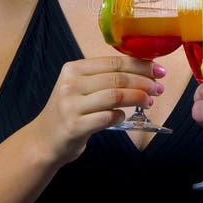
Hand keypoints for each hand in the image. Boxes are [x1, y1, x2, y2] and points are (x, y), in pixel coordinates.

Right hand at [30, 55, 163, 164]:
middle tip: (158, 88)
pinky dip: (121, 116)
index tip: (158, 70)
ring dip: (138, 98)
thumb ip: (104, 78)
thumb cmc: (70, 112)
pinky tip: (124, 116)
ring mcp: (71, 105)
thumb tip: (144, 71)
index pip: (113, 62)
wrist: (44, 140)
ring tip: (149, 101)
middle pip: (117, 78)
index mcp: (73, 69)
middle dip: (143, 82)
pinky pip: (107, 117)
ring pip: (115, 96)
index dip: (140, 65)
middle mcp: (70, 84)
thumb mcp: (80, 88)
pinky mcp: (75, 126)